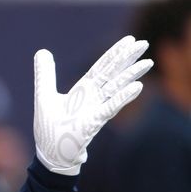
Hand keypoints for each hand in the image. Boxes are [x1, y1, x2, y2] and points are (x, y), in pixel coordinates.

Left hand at [33, 36, 151, 174]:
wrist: (50, 152)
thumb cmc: (50, 127)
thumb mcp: (44, 95)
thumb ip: (45, 74)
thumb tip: (42, 51)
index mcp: (83, 90)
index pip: (101, 67)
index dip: (114, 53)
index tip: (129, 39)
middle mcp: (92, 98)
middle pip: (112, 74)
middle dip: (127, 59)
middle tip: (144, 43)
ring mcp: (95, 109)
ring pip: (116, 88)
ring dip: (131, 75)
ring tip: (147, 62)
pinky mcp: (94, 122)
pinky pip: (110, 107)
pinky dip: (122, 97)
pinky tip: (137, 87)